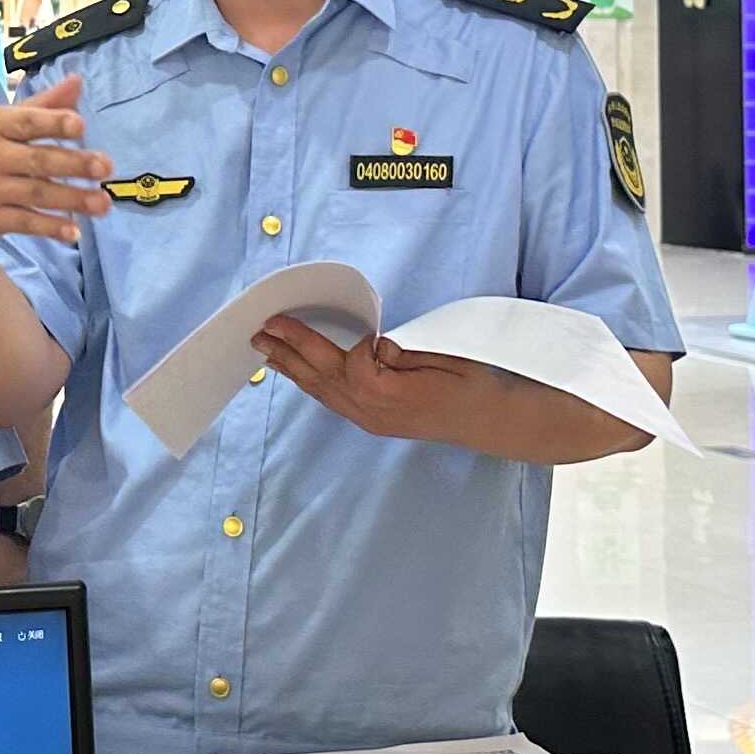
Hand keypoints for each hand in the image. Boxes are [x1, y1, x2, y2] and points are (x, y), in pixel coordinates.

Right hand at [0, 73, 111, 247]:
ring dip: (72, 200)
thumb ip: (38, 106)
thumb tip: (78, 81)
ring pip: (36, 194)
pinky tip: (74, 231)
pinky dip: (50, 227)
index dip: (52, 122)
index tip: (80, 125)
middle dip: (73, 163)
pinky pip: (25, 223)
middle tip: (105, 166)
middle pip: (36, 160)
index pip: (24, 121)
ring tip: (103, 203)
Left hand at [250, 320, 496, 444]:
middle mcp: (374, 411)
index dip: (359, 343)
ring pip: (322, 391)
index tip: (373, 333)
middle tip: (260, 331)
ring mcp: (371, 420)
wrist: (494, 420)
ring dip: (293, 368)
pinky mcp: (373, 422)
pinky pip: (333, 401)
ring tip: (265, 349)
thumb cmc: (476, 382)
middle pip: (323, 377)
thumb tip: (375, 346)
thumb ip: (407, 353)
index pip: (354, 360)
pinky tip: (298, 372)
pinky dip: (312, 383)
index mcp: (392, 393)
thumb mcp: (446, 358)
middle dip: (291, 351)